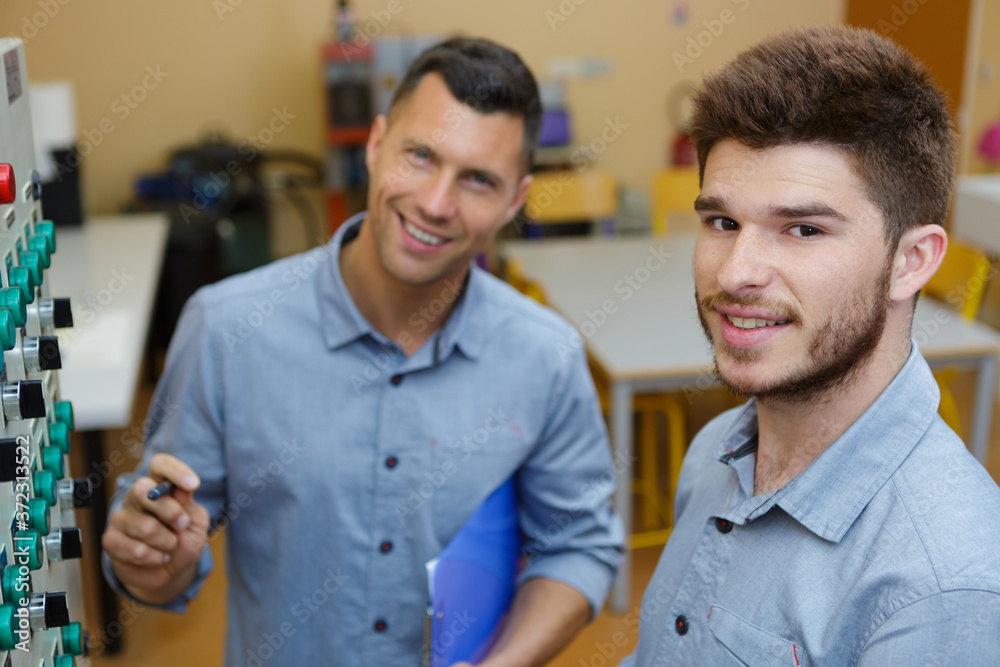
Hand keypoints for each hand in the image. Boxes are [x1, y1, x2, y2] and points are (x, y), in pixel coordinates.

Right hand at [102, 453, 209, 603]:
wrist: (169, 572)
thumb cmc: (183, 542)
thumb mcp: (196, 522)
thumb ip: (189, 505)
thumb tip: (183, 488)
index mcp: (159, 486)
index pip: (159, 464)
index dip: (175, 470)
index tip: (192, 485)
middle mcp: (136, 497)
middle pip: (144, 490)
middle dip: (171, 512)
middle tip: (182, 525)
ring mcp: (121, 517)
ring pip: (146, 527)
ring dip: (168, 542)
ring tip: (170, 546)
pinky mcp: (111, 540)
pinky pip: (137, 550)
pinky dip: (156, 558)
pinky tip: (158, 557)